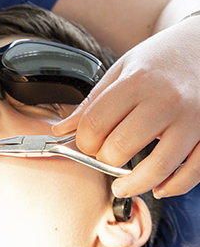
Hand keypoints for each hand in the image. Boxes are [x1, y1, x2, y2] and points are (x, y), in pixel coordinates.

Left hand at [52, 19, 199, 197]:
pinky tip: (159, 187)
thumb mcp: (121, 70)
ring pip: (159, 166)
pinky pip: (193, 171)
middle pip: (122, 146)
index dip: (84, 140)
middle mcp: (165, 101)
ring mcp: (191, 120)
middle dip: (105, 159)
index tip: (85, 142)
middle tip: (103, 156)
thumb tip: (60, 129)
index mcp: (136, 82)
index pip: (97, 122)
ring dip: (134, 184)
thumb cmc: (160, 59)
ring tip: (121, 186)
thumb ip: (92, 102)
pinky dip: (174, 186)